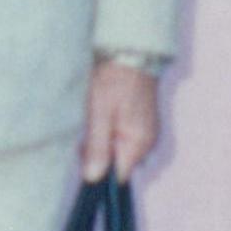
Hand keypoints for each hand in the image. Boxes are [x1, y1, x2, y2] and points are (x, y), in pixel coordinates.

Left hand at [79, 58, 159, 179]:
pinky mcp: (140, 123)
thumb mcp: (99, 113)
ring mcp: (145, 132)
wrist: (130, 52)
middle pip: (116, 163)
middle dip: (98, 153)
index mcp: (139, 144)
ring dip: (102, 139)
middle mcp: (146, 143)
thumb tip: (93, 178)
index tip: (84, 155)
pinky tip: (102, 113)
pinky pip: (122, 136)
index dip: (98, 170)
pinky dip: (108, 130)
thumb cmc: (114, 80)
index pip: (117, 176)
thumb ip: (97, 147)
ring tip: (94, 115)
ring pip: (117, 149)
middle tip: (86, 128)